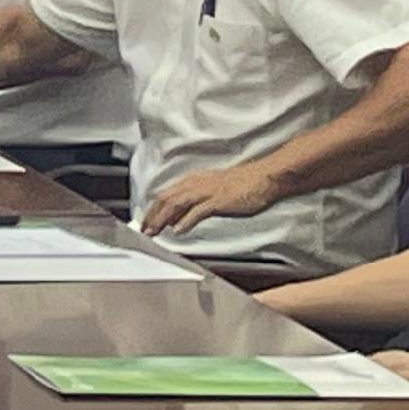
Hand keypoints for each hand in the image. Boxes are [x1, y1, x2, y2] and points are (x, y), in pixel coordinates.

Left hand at [138, 163, 284, 238]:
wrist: (264, 178)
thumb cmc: (244, 184)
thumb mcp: (214, 191)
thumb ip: (196, 203)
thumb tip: (179, 218)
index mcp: (195, 180)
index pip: (167, 194)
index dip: (153, 209)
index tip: (145, 221)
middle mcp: (197, 184)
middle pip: (167, 199)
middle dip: (152, 215)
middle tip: (143, 230)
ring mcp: (207, 191)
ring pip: (177, 204)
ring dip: (163, 219)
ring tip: (154, 231)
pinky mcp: (219, 200)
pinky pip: (198, 211)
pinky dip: (186, 221)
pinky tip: (179, 230)